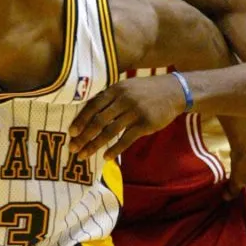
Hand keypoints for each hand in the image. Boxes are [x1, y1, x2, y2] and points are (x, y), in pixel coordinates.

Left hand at [68, 75, 184, 158]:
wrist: (174, 91)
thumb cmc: (145, 91)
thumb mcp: (126, 87)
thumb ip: (110, 98)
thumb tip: (89, 112)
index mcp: (115, 90)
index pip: (93, 106)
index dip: (81, 120)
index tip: (71, 132)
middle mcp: (123, 100)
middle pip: (98, 120)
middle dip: (84, 136)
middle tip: (73, 147)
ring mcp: (135, 112)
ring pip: (110, 131)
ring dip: (95, 145)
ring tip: (85, 155)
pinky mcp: (145, 123)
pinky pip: (126, 139)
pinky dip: (115, 149)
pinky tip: (106, 157)